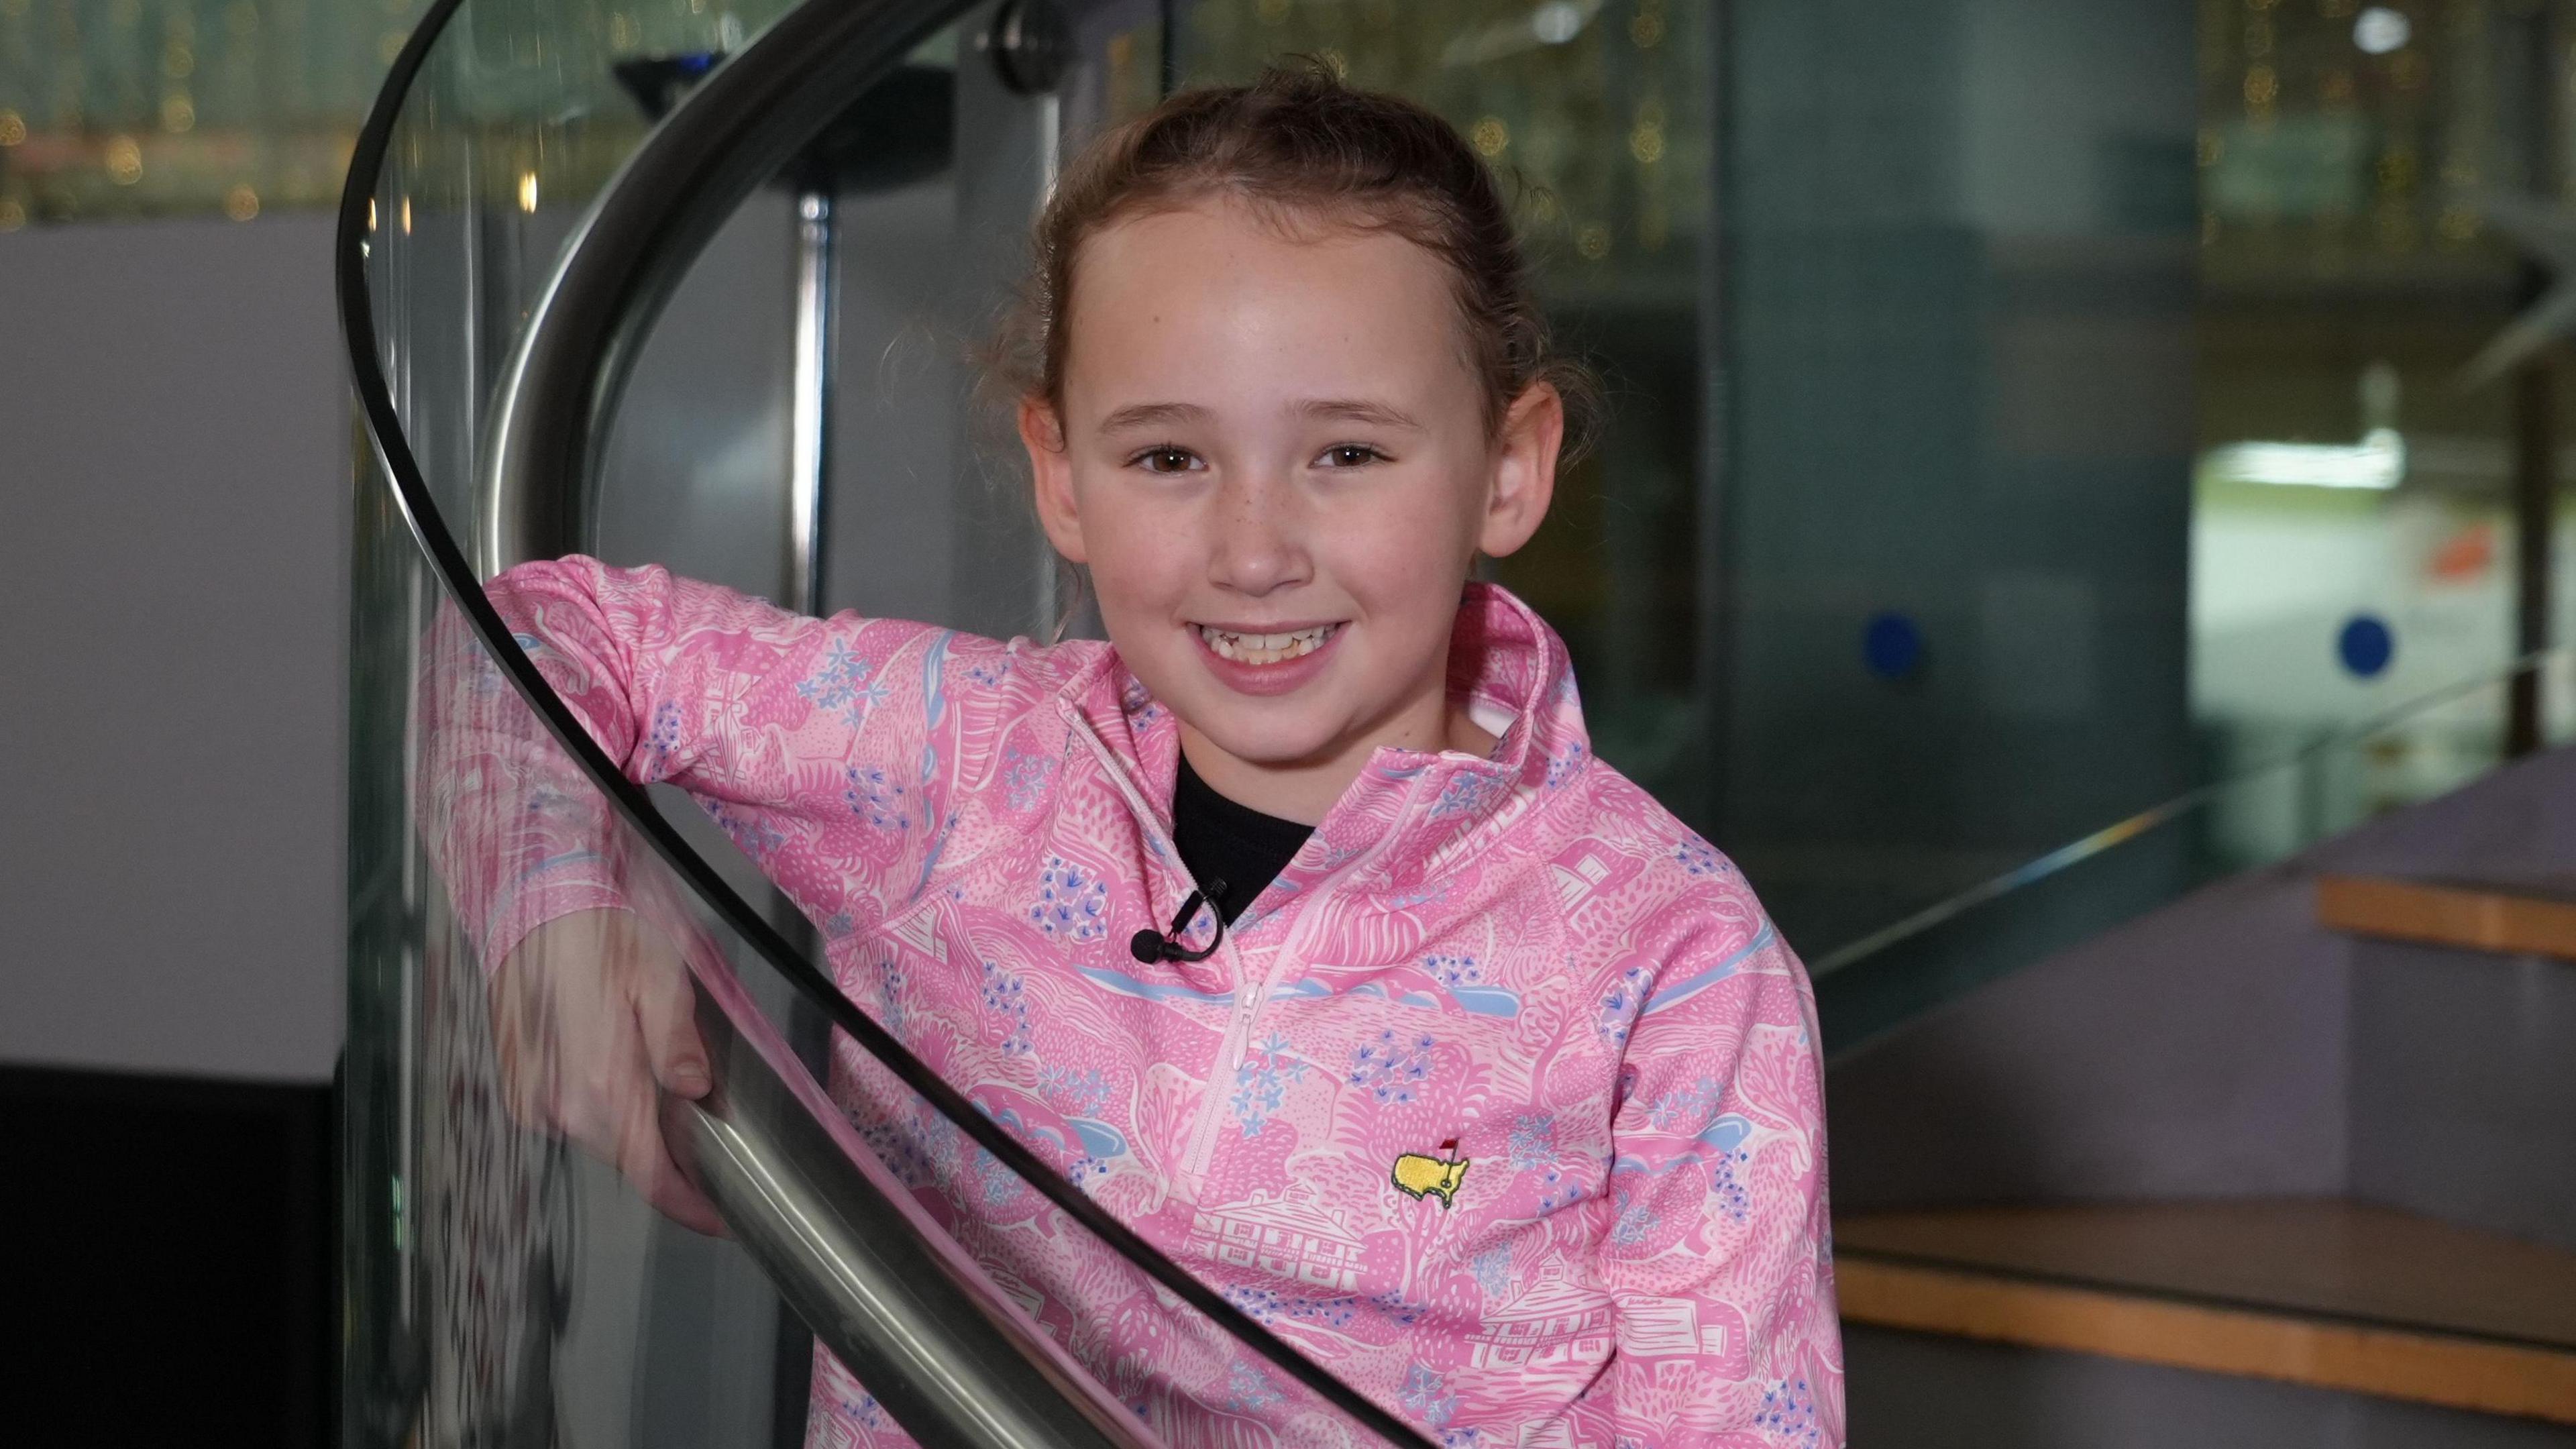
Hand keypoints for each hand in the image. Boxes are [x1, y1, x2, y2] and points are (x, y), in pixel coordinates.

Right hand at [490, 908, 726, 1234]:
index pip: (648, 1171)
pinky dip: (600, 1109)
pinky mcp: (517, 1086)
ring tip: (668, 1105)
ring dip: (634, 1131)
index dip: (686, 1204)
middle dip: (668, 1161)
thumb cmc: (601, 933)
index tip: (719, 1218)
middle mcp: (558, 1103)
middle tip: (709, 1149)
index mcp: (600, 1083)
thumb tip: (697, 1092)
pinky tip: (619, 1075)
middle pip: (626, 1158)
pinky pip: (568, 1116)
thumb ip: (678, 1044)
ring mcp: (531, 1098)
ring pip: (598, 1137)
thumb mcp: (661, 978)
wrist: (529, 904)